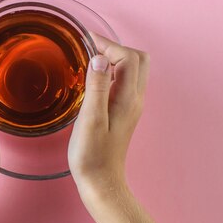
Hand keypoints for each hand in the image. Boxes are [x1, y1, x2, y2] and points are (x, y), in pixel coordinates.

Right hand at [68, 34, 149, 202]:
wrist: (101, 182)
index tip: (84, 40)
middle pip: (137, 59)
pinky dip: (111, 70)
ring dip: (113, 57)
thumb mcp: (90, 119)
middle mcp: (134, 99)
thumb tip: (100, 58)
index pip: (127, 57)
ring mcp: (130, 105)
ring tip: (88, 58)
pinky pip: (123, 81)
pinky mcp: (122, 111)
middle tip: (88, 47)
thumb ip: (97, 87)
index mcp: (128, 98)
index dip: (107, 45)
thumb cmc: (92, 155)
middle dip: (114, 47)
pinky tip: (92, 77)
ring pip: (132, 69)